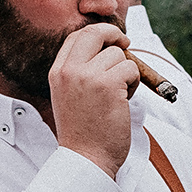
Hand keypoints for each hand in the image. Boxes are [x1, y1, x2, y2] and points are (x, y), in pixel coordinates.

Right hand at [49, 22, 137, 178]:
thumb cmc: (83, 132)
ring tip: (119, 95)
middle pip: (95, 33)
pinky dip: (134, 83)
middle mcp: (69, 70)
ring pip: (118, 55)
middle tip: (126, 44)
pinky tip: (124, 101)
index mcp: (57, 72)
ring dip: (126, 72)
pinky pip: (131, 69)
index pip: (76, 37)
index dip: (97, 34)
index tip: (111, 41)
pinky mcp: (108, 84)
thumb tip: (109, 47)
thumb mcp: (70, 96)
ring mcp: (88, 76)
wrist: (86, 159)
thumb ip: (80, 72)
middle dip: (115, 34)